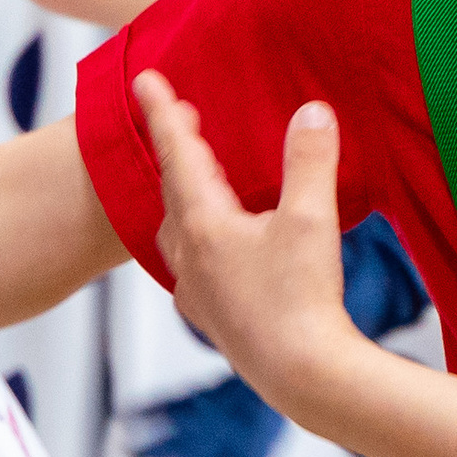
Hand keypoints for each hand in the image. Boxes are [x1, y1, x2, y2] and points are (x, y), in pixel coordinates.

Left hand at [135, 72, 360, 419]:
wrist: (303, 376)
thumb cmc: (302, 300)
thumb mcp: (311, 219)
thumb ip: (309, 161)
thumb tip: (312, 113)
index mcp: (204, 225)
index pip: (177, 154)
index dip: (162, 112)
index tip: (143, 80)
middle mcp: (190, 258)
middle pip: (173, 190)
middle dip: (177, 151)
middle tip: (182, 120)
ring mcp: (197, 292)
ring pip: (177, 231)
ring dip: (186, 198)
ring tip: (201, 182)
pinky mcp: (214, 319)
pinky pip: (193, 266)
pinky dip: (200, 240)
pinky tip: (220, 248)